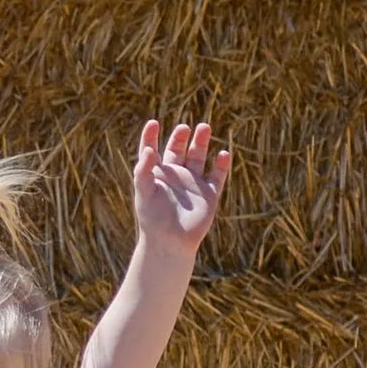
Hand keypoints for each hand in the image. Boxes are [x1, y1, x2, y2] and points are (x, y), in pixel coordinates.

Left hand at [131, 120, 230, 255]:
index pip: (152, 152)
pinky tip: (222, 154)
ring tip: (204, 127)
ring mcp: (193, 184)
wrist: (170, 244)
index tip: (153, 123)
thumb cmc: (153, 220)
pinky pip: (218, 176)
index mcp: (156, 176)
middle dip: (181, 138)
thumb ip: (143, 171)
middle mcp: (175, 177)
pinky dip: (221, 165)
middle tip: (184, 128)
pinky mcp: (209, 195)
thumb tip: (148, 151)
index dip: (150, 137)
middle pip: (178, 150)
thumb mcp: (144, 193)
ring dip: (201, 142)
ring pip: (198, 157)